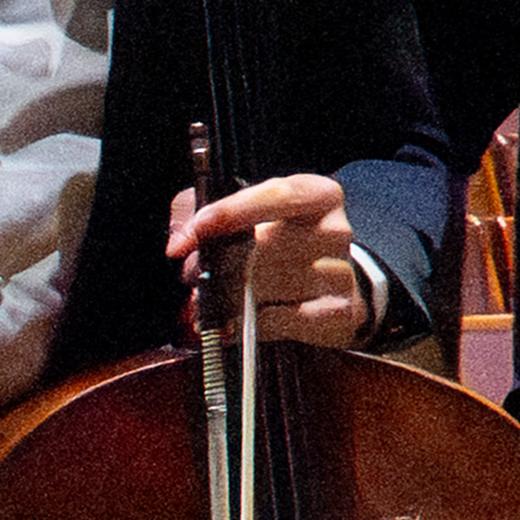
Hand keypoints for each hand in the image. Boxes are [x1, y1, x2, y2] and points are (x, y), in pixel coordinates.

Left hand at [173, 173, 378, 352]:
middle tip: (191, 276)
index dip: (228, 214)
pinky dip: (246, 325)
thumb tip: (179, 240)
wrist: (332, 282)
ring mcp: (340, 273)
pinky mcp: (337, 313)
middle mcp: (333, 230)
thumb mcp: (245, 208)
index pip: (273, 197)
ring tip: (207, 300)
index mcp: (315, 194)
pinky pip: (278, 321)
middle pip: (263, 247)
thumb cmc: (280, 239)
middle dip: (216, 264)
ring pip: (265, 287)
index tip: (192, 233)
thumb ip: (203, 208)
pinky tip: (232, 323)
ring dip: (224, 297)